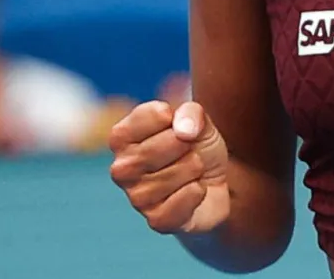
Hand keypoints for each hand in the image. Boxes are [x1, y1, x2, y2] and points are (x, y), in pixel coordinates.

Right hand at [110, 100, 229, 234]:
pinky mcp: (157, 220)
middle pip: (162, 146)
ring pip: (177, 173)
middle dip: (188, 146)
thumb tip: (184, 129)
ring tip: (193, 171)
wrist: (212, 183)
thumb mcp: (198, 120)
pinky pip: (184, 200)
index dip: (177, 117)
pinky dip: (198, 192)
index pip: (153, 115)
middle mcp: (122, 168)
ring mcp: (137, 198)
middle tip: (190, 152)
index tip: (181, 126)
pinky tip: (195, 190)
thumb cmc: (195, 146)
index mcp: (122, 137)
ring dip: (195, 169)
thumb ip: (192, 113)